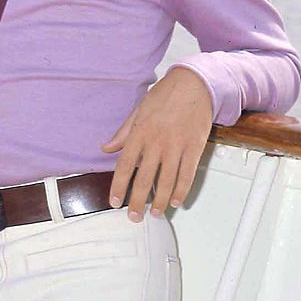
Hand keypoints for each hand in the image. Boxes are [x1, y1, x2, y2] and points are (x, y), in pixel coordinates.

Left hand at [101, 67, 213, 221]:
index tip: (115, 201)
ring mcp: (176, 146)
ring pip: (166, 181)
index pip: (124, 166)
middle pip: (144, 179)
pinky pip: (187, 175)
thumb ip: (123, 132)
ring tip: (154, 213)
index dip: (118, 187)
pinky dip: (181, 191)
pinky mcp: (194, 147)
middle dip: (137, 202)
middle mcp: (156, 141)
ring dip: (160, 201)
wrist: (194, 83)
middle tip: (134, 217)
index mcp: (139, 132)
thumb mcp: (138, 110)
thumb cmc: (165, 95)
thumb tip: (106, 148)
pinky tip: (175, 201)